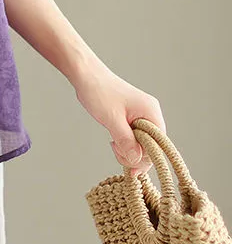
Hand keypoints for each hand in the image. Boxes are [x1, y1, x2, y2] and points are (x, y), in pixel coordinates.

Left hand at [71, 62, 166, 176]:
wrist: (85, 75)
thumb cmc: (98, 92)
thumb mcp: (112, 120)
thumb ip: (125, 141)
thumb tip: (136, 162)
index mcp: (151, 113)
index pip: (158, 146)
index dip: (145, 159)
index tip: (131, 169)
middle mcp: (151, 114)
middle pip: (151, 146)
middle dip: (134, 155)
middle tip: (115, 150)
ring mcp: (141, 115)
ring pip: (141, 143)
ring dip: (128, 149)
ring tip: (113, 143)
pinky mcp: (132, 117)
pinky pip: (134, 137)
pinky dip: (124, 142)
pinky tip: (114, 140)